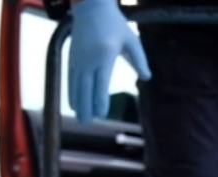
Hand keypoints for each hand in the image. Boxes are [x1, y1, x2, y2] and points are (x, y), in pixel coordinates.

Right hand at [68, 0, 150, 123]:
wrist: (91, 7)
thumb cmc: (114, 24)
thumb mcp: (131, 39)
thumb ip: (139, 59)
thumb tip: (147, 78)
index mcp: (105, 56)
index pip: (101, 84)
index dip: (100, 101)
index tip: (102, 114)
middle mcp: (89, 60)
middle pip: (85, 89)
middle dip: (86, 107)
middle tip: (88, 123)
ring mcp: (78, 60)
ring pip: (75, 86)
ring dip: (77, 103)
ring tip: (80, 118)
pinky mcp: (71, 58)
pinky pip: (70, 79)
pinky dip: (71, 93)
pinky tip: (73, 104)